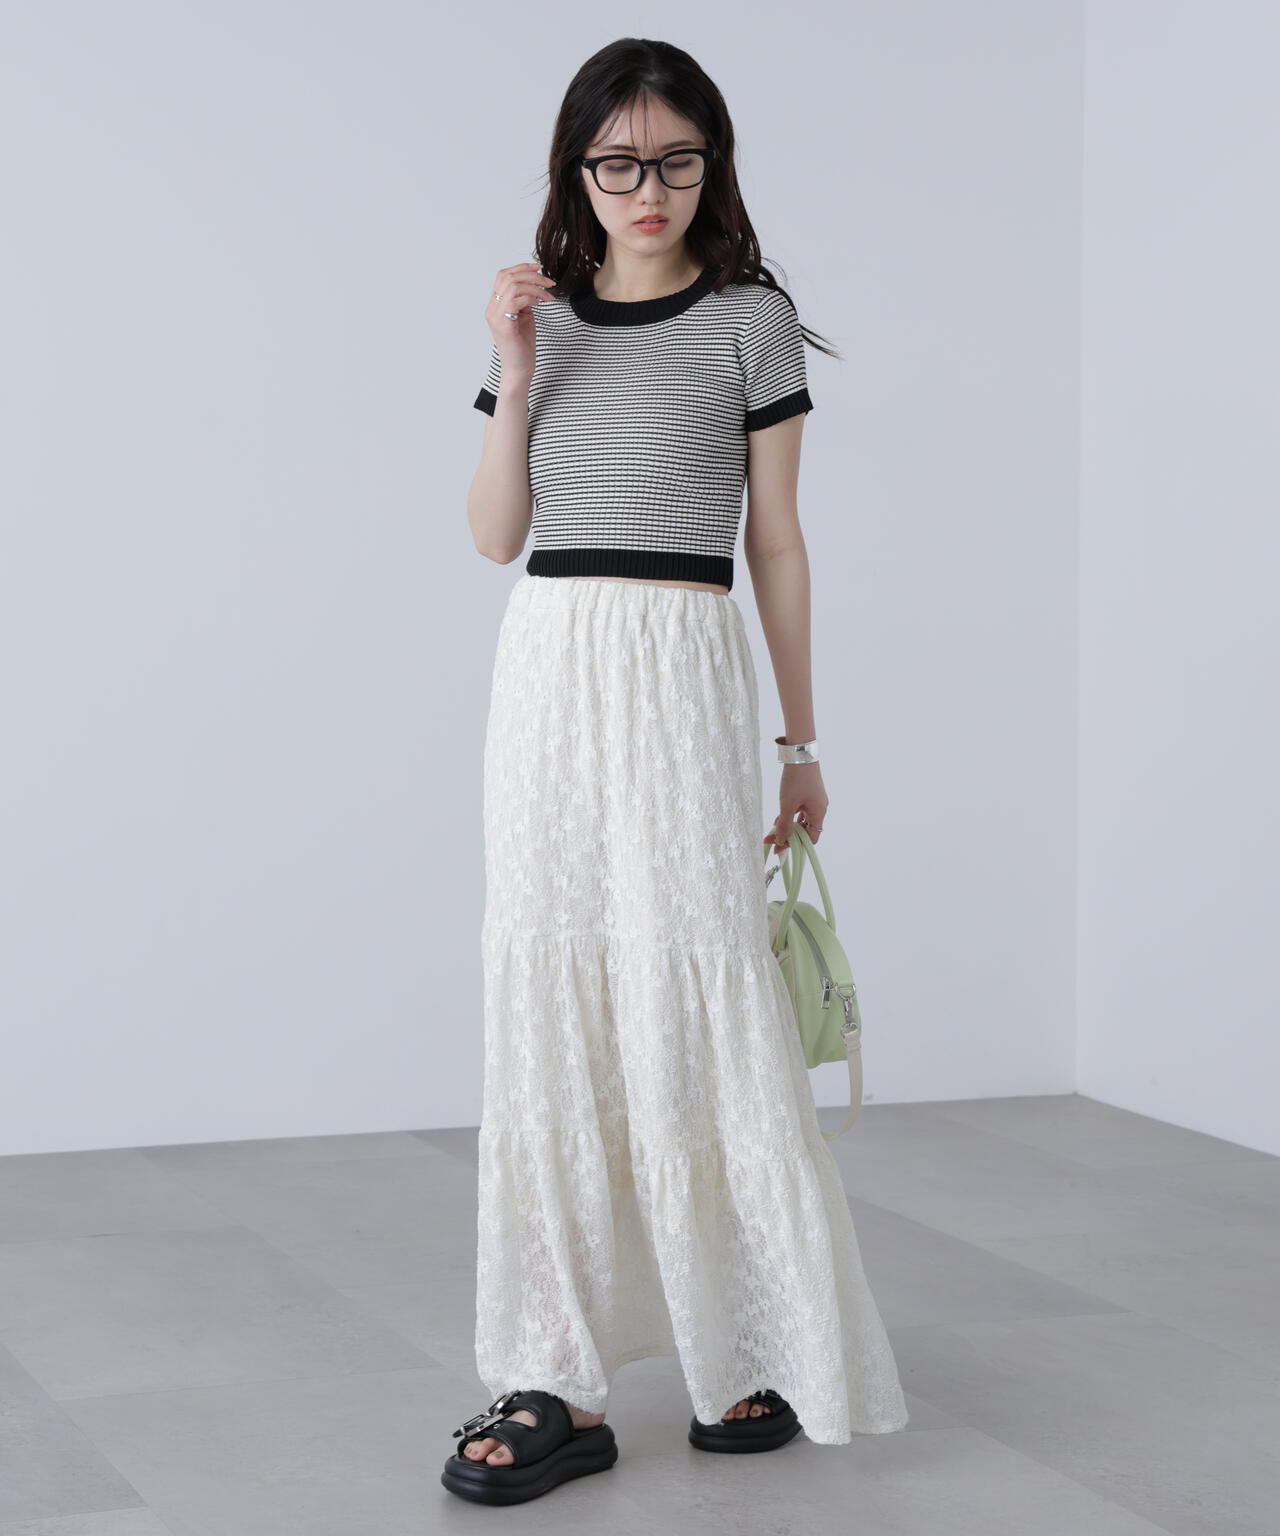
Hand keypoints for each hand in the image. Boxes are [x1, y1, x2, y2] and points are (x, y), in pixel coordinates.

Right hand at [485, 261, 555, 377]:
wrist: (519, 370)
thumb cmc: (522, 346)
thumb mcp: (524, 316)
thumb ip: (525, 300)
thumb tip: (534, 283)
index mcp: (495, 305)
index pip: (503, 276)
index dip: (521, 268)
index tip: (539, 269)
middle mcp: (492, 309)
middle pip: (508, 277)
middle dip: (532, 275)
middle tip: (549, 282)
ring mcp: (495, 317)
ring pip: (514, 286)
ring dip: (535, 287)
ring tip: (548, 296)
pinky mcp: (504, 325)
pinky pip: (517, 300)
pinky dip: (532, 298)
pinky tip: (541, 303)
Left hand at [764, 765, 827, 853]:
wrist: (799, 754)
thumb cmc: (796, 780)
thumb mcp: (787, 805)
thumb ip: (784, 825)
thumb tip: (780, 841)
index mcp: (819, 813)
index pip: (811, 838)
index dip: (796, 845)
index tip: (780, 848)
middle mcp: (819, 809)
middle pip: (805, 830)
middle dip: (789, 837)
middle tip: (772, 841)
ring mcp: (813, 801)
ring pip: (800, 821)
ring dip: (787, 827)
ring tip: (772, 832)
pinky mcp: (807, 794)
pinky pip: (799, 811)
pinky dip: (789, 816)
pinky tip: (777, 819)